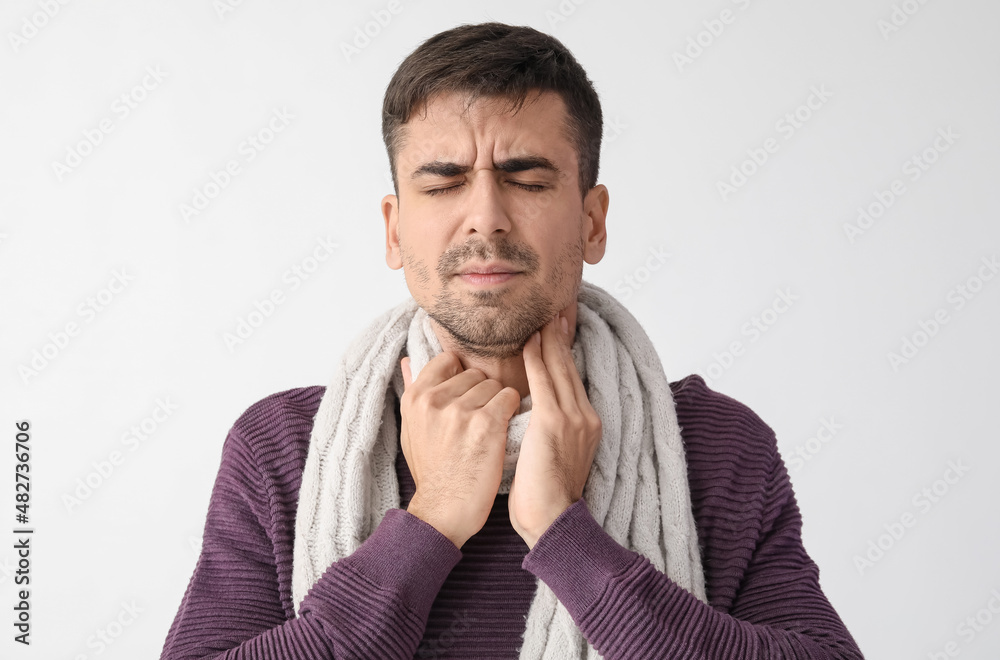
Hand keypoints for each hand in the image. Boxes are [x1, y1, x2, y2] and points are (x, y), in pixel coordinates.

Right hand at [400, 351, 520, 548]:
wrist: (443, 510)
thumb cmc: (431, 472)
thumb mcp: (411, 430)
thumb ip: (411, 392)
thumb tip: (407, 361)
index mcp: (415, 398)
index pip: (448, 360)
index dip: (462, 376)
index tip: (466, 396)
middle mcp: (435, 400)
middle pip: (476, 374)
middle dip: (482, 393)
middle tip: (479, 421)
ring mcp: (461, 411)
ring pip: (495, 386)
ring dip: (498, 404)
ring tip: (489, 430)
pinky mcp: (486, 423)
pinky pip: (510, 398)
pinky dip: (512, 411)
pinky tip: (503, 430)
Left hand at [508, 313, 601, 549]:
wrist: (553, 521)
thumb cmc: (544, 497)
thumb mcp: (550, 457)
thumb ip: (546, 432)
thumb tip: (529, 417)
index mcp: (587, 424)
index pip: (573, 378)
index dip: (564, 351)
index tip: (557, 328)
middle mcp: (586, 416)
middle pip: (570, 366)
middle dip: (560, 336)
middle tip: (554, 309)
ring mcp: (573, 418)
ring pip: (559, 368)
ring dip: (549, 340)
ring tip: (541, 316)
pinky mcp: (555, 422)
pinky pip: (544, 381)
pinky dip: (537, 359)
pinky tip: (529, 342)